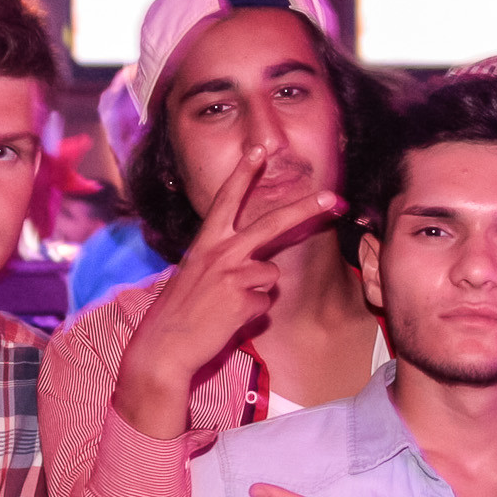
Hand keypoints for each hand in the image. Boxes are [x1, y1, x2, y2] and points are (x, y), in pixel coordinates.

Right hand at [115, 146, 340, 434]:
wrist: (163, 347)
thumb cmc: (179, 313)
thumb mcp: (196, 275)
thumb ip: (224, 262)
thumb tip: (260, 267)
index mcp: (205, 242)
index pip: (226, 200)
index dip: (243, 173)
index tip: (259, 149)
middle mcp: (220, 252)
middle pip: (271, 224)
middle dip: (306, 209)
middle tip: (333, 198)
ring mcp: (233, 274)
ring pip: (271, 276)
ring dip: (257, 293)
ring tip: (227, 307)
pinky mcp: (244, 298)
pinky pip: (265, 304)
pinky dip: (252, 315)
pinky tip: (228, 320)